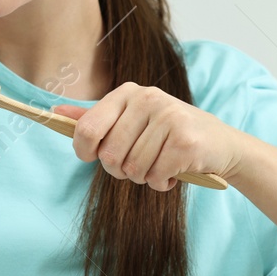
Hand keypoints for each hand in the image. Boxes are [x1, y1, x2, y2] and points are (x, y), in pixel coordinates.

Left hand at [52, 82, 239, 191]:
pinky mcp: (186, 141)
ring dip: (145, 178)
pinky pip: (155, 177)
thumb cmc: (169, 135)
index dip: (84, 151)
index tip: (93, 157)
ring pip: (133, 169)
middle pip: (110, 156)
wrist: (221, 144)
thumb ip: (95, 117)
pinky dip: (162, 183)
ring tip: (160, 164)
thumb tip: (55, 112)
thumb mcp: (131, 119)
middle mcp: (148, 99)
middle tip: (138, 164)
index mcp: (129, 92)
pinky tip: (175, 171)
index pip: (87, 128)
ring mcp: (169, 117)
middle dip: (121, 170)